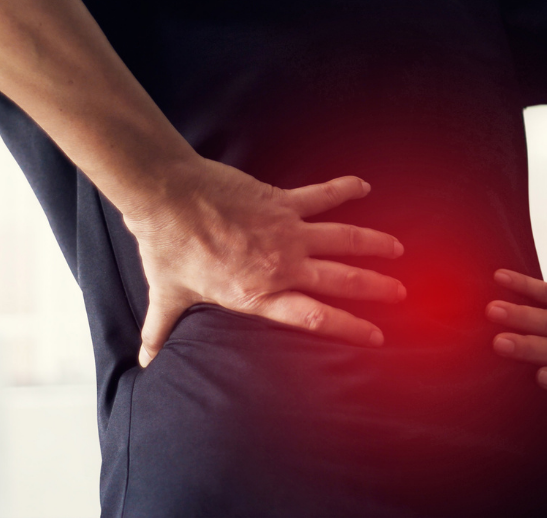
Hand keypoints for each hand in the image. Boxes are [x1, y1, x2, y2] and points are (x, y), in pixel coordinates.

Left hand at [125, 158, 405, 366]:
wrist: (167, 195)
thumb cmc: (168, 246)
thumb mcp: (166, 294)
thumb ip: (160, 329)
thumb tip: (145, 359)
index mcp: (258, 294)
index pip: (315, 318)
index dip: (350, 327)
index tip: (377, 336)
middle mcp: (281, 265)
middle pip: (341, 280)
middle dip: (375, 288)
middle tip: (401, 293)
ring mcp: (285, 230)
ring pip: (343, 239)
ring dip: (373, 244)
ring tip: (397, 250)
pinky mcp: (280, 201)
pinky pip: (322, 196)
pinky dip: (344, 189)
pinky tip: (363, 187)